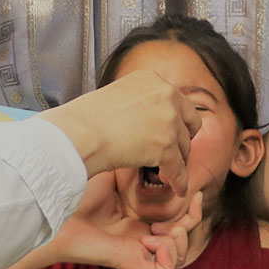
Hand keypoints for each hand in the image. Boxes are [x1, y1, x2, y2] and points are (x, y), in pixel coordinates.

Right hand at [43, 70, 199, 189]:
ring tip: (168, 172)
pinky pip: (178, 169)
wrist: (79, 133)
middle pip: (189, 123)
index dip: (177, 122)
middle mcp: (166, 95)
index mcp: (153, 80)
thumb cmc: (86, 119)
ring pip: (184, 148)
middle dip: (182, 140)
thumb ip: (139, 103)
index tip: (171, 133)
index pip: (178, 102)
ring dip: (177, 161)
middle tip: (173, 152)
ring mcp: (168, 121)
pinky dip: (178, 181)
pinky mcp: (166, 146)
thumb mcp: (118, 95)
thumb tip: (147, 120)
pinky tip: (176, 187)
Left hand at [45, 175, 201, 268]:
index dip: (192, 212)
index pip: (180, 222)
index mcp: (143, 219)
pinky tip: (149, 240)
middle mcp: (143, 238)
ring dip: (178, 240)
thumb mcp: (120, 175)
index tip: (194, 194)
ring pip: (178, 259)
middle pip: (184, 240)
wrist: (58, 208)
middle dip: (190, 223)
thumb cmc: (81, 193)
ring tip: (157, 228)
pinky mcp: (132, 265)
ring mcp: (138, 253)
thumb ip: (142, 169)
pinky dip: (167, 257)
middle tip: (177, 210)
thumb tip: (162, 153)